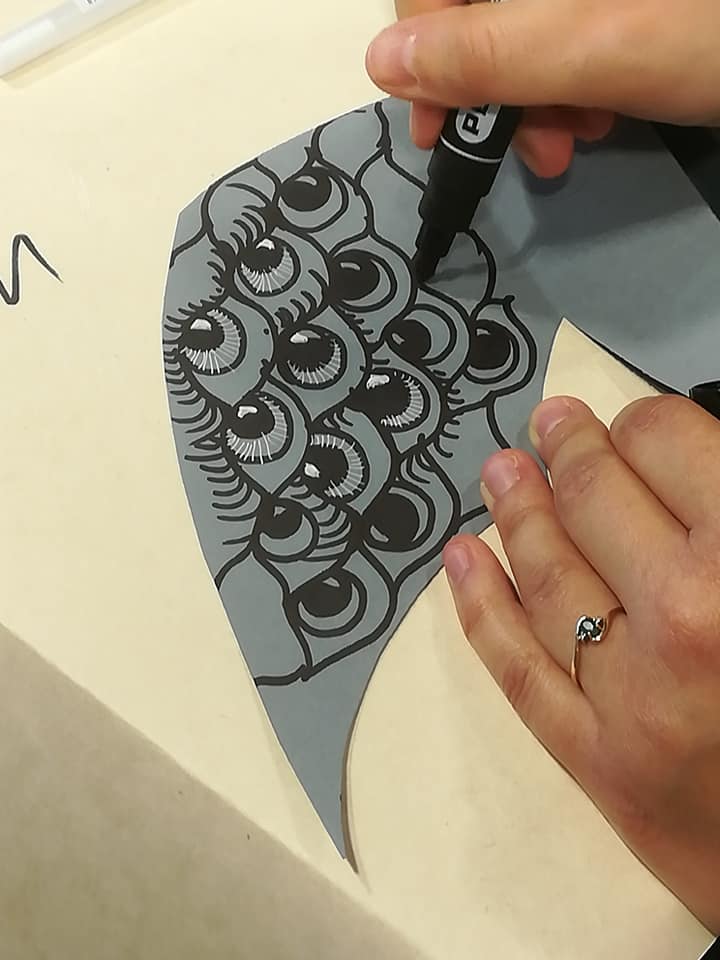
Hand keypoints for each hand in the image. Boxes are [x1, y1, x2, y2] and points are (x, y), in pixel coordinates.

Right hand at [367, 0, 719, 177]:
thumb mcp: (602, 45)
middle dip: (493, 87)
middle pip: (482, 7)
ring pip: (526, 25)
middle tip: (529, 149)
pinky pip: (568, 30)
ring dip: (537, 95)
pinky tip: (601, 110)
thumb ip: (490, 53)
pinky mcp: (622, 4)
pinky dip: (573, 78)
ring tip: (577, 137)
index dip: (425, 50)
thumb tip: (388, 63)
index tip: (436, 126)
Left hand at [442, 395, 719, 932]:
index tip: (630, 420)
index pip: (667, 444)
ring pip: (547, 571)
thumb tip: (686, 459)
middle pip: (594, 497)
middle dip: (567, 449)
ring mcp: (630, 693)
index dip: (643, 422)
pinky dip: (480, 608)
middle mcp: (686, 617)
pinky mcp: (597, 760)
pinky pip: (518, 668)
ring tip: (499, 473)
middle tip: (547, 425)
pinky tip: (460, 559)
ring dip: (516, 511)